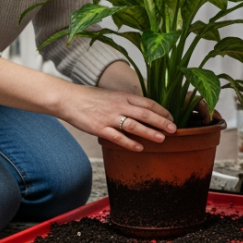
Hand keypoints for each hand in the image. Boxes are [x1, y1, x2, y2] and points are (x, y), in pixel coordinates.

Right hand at [61, 83, 176, 151]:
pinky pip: (117, 137)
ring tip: (162, 139)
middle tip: (174, 129)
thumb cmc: (91, 98)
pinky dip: (130, 143)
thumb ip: (126, 102)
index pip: (148, 103)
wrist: (69, 99)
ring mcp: (109, 117)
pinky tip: (140, 148)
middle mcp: (119, 106)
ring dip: (150, 132)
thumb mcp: (112, 95)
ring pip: (134, 125)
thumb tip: (142, 111)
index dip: (162, 110)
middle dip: (162, 121)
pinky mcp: (100, 129)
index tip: (171, 117)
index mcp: (123, 96)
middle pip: (145, 114)